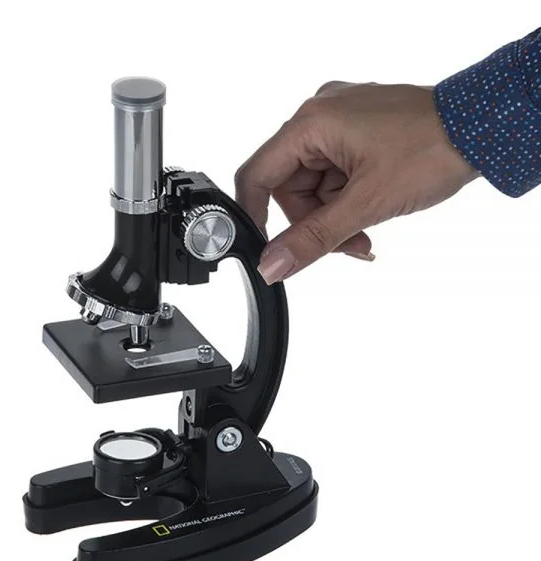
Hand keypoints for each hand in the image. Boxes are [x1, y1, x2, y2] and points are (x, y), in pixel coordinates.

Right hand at [235, 82, 478, 283]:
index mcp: (311, 123)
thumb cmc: (434, 148)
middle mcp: (320, 117)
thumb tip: (273, 265)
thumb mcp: (366, 203)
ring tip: (364, 236)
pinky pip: (334, 177)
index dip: (255, 216)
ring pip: (314, 187)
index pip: (257, 175)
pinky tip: (368, 218)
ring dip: (334, 218)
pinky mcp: (356, 133)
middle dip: (313, 224)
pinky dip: (347, 203)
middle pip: (289, 187)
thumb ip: (313, 239)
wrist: (484, 128)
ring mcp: (340, 123)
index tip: (266, 249)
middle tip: (342, 245)